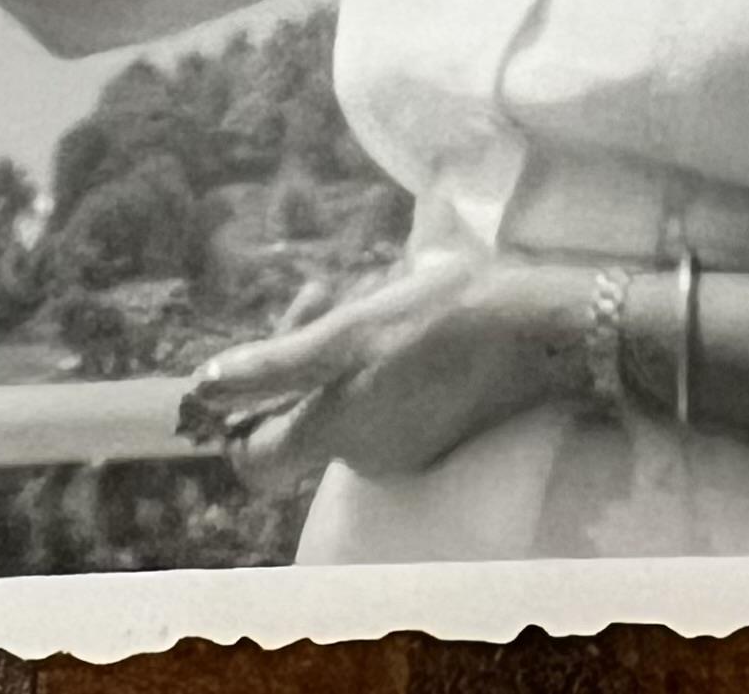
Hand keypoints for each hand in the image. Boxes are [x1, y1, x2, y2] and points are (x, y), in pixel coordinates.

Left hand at [188, 253, 584, 485]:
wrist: (544, 332)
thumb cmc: (445, 321)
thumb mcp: (353, 331)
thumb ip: (278, 365)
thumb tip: (204, 388)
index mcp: (337, 434)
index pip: (255, 461)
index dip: (241, 416)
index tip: (261, 359)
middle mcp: (364, 455)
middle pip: (301, 411)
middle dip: (304, 347)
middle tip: (329, 291)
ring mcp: (406, 445)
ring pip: (344, 395)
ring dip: (345, 341)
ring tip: (377, 287)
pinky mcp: (438, 427)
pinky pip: (384, 395)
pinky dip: (381, 353)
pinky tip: (408, 308)